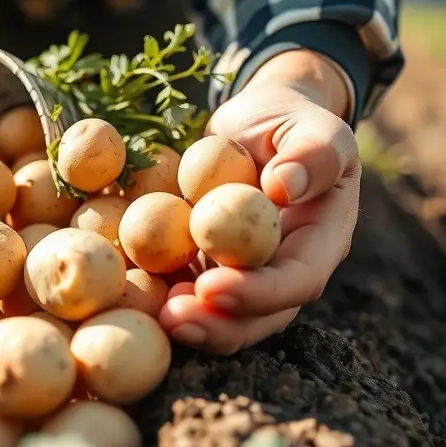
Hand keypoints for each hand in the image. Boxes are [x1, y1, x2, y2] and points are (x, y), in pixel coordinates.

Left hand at [159, 51, 360, 353]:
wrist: (257, 124)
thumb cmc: (290, 122)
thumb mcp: (315, 126)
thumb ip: (314, 154)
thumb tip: (285, 185)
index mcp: (320, 242)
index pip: (297, 280)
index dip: (258, 292)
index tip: (214, 285)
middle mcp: (281, 270)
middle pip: (256, 316)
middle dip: (216, 324)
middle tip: (174, 318)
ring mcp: (240, 274)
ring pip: (218, 315)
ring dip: (186, 322)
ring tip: (151, 316)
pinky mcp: (202, 266)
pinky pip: (182, 290)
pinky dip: (156, 297)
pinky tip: (126, 292)